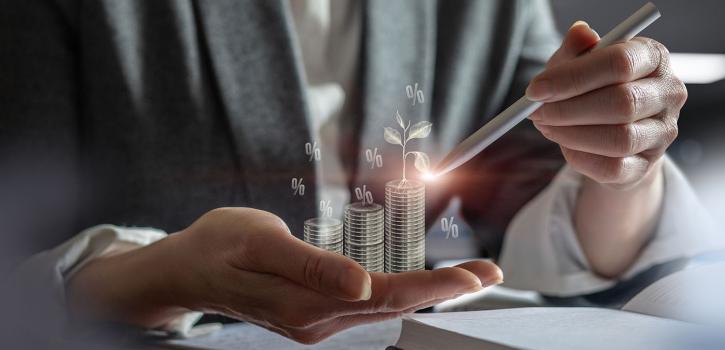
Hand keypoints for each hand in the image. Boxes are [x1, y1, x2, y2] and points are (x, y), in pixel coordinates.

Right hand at [67, 208, 502, 343]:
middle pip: (394, 306)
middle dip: (445, 291)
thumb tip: (361, 284)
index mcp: (307, 303)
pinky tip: (419, 283)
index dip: (435, 287)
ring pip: (384, 308)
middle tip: (490, 272)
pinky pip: (367, 306)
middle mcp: (318, 321)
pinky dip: (401, 292)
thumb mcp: (261, 242)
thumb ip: (311, 265)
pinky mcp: (312, 314)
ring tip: (467, 276)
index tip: (476, 275)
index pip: (386, 297)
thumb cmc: (218, 246)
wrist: (185, 270)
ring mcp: (315, 321)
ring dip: (428, 293)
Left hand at [527, 21, 686, 188]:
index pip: (620, 63)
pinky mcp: (648, 165)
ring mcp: (663, 132)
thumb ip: (577, 49)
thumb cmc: (594, 87)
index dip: (572, 78)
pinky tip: (565, 145)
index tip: (535, 90)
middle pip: (621, 103)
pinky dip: (580, 157)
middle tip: (536, 112)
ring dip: (571, 135)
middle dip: (568, 110)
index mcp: (653, 57)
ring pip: (619, 139)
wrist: (613, 127)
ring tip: (547, 126)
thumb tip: (580, 33)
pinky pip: (613, 168)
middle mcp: (669, 93)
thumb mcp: (580, 62)